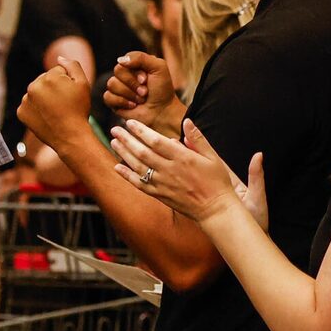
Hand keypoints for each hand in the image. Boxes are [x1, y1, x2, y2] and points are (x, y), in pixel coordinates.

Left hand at [14, 59, 96, 151]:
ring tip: (55, 111)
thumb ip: (72, 66)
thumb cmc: (79, 109)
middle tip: (63, 103)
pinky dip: (36, 110)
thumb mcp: (83, 84)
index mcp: (48, 77)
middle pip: (44, 81)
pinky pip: (29, 106)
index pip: (57, 71)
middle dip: (53, 88)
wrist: (70, 136)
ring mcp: (25, 100)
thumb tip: (59, 57)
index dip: (67, 82)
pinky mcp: (21, 112)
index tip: (70, 94)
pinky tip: (46, 116)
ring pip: (36, 93)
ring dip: (44, 98)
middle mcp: (33, 86)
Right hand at [103, 50, 179, 129]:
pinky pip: (107, 96)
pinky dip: (122, 102)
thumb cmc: (162, 90)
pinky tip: (132, 105)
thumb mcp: (159, 68)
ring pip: (112, 84)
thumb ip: (141, 58)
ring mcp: (118, 87)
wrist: (161, 112)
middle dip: (132, 83)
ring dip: (129, 94)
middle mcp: (125, 74)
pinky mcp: (113, 100)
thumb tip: (120, 60)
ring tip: (140, 100)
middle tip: (144, 92)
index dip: (135, 71)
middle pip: (117, 71)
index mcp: (135, 65)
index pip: (125, 60)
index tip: (146, 80)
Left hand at [112, 119, 262, 227]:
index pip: (156, 141)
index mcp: (183, 158)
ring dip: (124, 154)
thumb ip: (197, 139)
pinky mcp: (159, 195)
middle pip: (142, 152)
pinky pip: (139, 184)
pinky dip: (127, 175)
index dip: (141, 131)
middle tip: (115, 130)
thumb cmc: (216, 181)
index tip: (130, 123)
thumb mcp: (212, 157)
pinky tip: (117, 167)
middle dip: (127, 139)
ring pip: (138, 166)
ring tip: (114, 142)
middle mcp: (170, 170)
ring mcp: (163, 184)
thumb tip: (187, 121)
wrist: (215, 209)